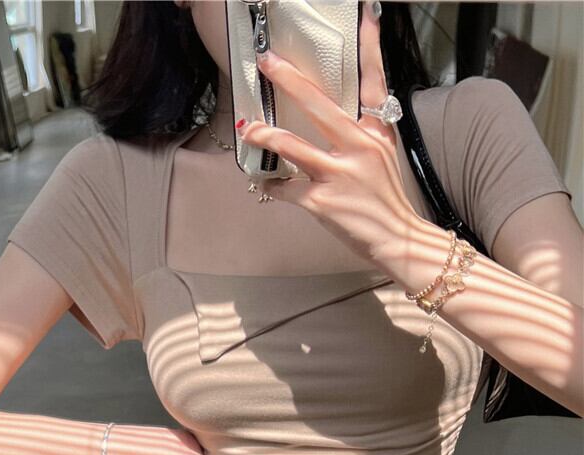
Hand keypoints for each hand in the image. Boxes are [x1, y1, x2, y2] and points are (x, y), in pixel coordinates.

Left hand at [235, 1, 421, 267]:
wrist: (399, 240)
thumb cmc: (386, 199)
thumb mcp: (383, 157)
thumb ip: (362, 133)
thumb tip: (330, 118)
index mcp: (375, 132)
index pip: (373, 81)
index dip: (369, 47)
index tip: (365, 15)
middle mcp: (359, 147)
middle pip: (318, 105)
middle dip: (289, 80)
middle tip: (267, 62)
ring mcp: (340, 175)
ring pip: (293, 147)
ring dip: (266, 135)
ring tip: (249, 129)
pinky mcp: (323, 203)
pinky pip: (287, 189)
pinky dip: (273, 186)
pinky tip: (266, 184)